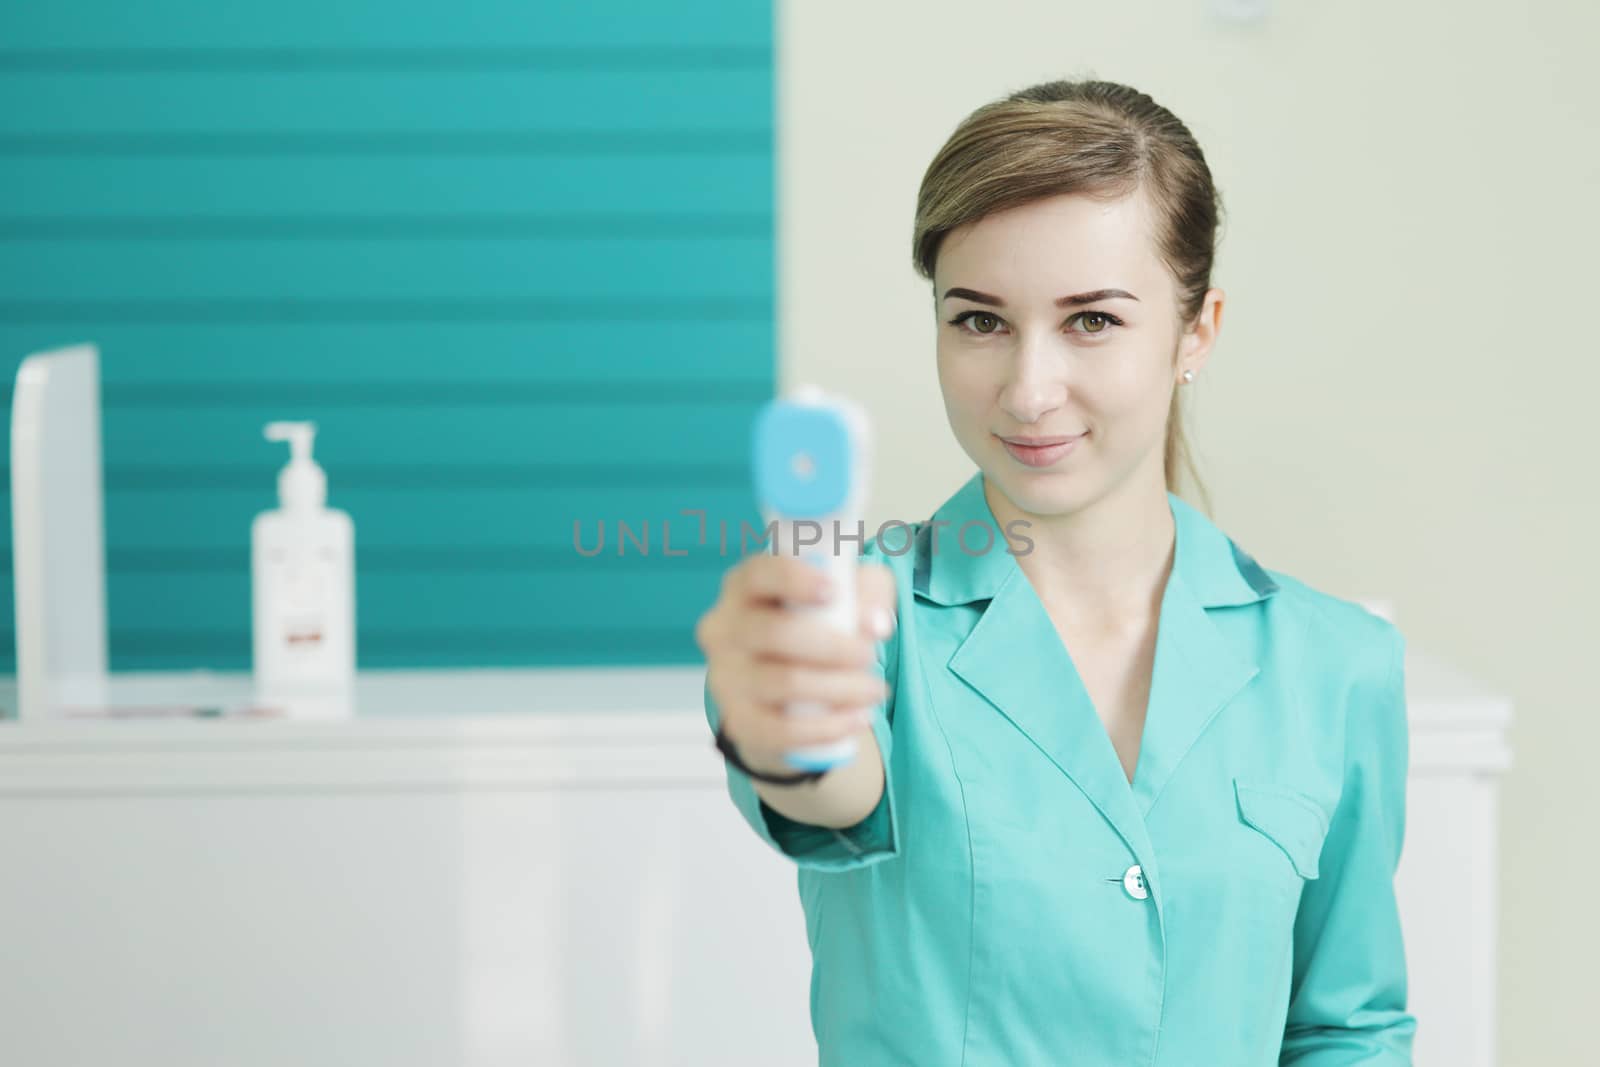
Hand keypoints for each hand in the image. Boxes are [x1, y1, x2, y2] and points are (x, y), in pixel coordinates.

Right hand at [695, 553, 896, 774]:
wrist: (784, 693)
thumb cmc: (815, 628)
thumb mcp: (844, 597)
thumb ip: (866, 594)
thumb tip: (877, 623)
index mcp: (744, 587)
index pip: (758, 574)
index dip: (793, 579)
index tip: (833, 591)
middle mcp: (725, 629)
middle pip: (775, 633)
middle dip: (833, 646)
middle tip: (869, 655)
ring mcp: (725, 677)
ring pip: (785, 683)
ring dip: (840, 688)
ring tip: (874, 690)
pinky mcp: (738, 720)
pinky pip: (782, 730)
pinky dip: (826, 727)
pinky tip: (856, 719)